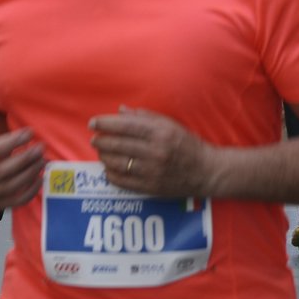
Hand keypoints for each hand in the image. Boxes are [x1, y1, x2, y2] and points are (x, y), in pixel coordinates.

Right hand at [0, 106, 43, 210]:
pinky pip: (15, 201)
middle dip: (25, 158)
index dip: (11, 142)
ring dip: (30, 173)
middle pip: (2, 170)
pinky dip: (30, 192)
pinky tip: (40, 179)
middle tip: (41, 147)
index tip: (29, 132)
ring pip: (11, 186)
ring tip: (43, 160)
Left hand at [89, 107, 214, 196]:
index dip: (105, 123)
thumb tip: (121, 111)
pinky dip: (110, 174)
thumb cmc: (187, 144)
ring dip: (104, 157)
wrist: (206, 171)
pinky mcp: (150, 187)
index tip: (93, 122)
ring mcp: (152, 172)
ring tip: (101, 152)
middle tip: (95, 138)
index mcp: (160, 133)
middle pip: (118, 145)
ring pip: (117, 163)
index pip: (125, 126)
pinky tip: (108, 169)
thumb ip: (145, 117)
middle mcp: (155, 152)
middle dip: (101, 140)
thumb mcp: (170, 125)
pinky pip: (122, 182)